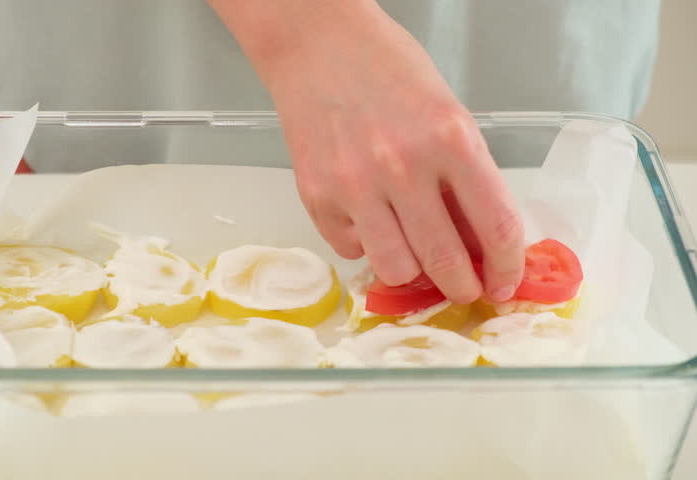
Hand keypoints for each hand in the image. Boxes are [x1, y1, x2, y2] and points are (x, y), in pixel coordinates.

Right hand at [208, 0, 524, 302]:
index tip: (503, 283)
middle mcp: (403, 167)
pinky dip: (365, 244)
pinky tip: (367, 216)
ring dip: (411, 272)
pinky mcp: (316, 196)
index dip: (506, 268)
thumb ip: (465, 178)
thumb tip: (479, 243)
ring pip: (396, 270)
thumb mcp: (447, 115)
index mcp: (452, 140)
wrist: (318, 46)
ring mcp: (355, 185)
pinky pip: (351, 250)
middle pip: (446, 262)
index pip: (497, 226)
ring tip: (410, 250)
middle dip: (461, 287)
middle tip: (462, 288)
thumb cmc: (389, 71)